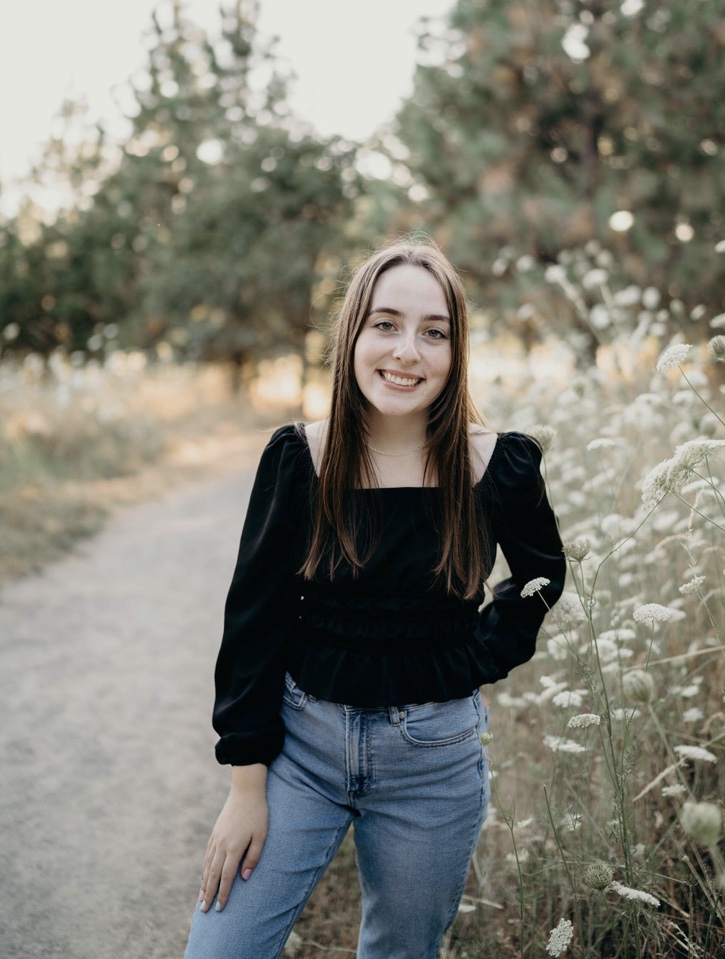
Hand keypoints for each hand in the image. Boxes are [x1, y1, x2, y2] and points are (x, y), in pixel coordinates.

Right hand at [199, 764, 267, 912]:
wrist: (246, 791)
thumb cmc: (258, 813)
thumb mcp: (261, 836)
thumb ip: (253, 858)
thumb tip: (244, 878)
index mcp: (233, 847)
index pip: (226, 877)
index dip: (223, 894)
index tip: (220, 908)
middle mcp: (221, 844)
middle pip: (213, 874)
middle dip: (208, 893)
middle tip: (203, 910)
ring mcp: (216, 838)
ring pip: (207, 865)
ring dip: (204, 883)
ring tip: (201, 897)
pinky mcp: (215, 832)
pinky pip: (207, 854)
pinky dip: (204, 868)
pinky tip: (204, 875)